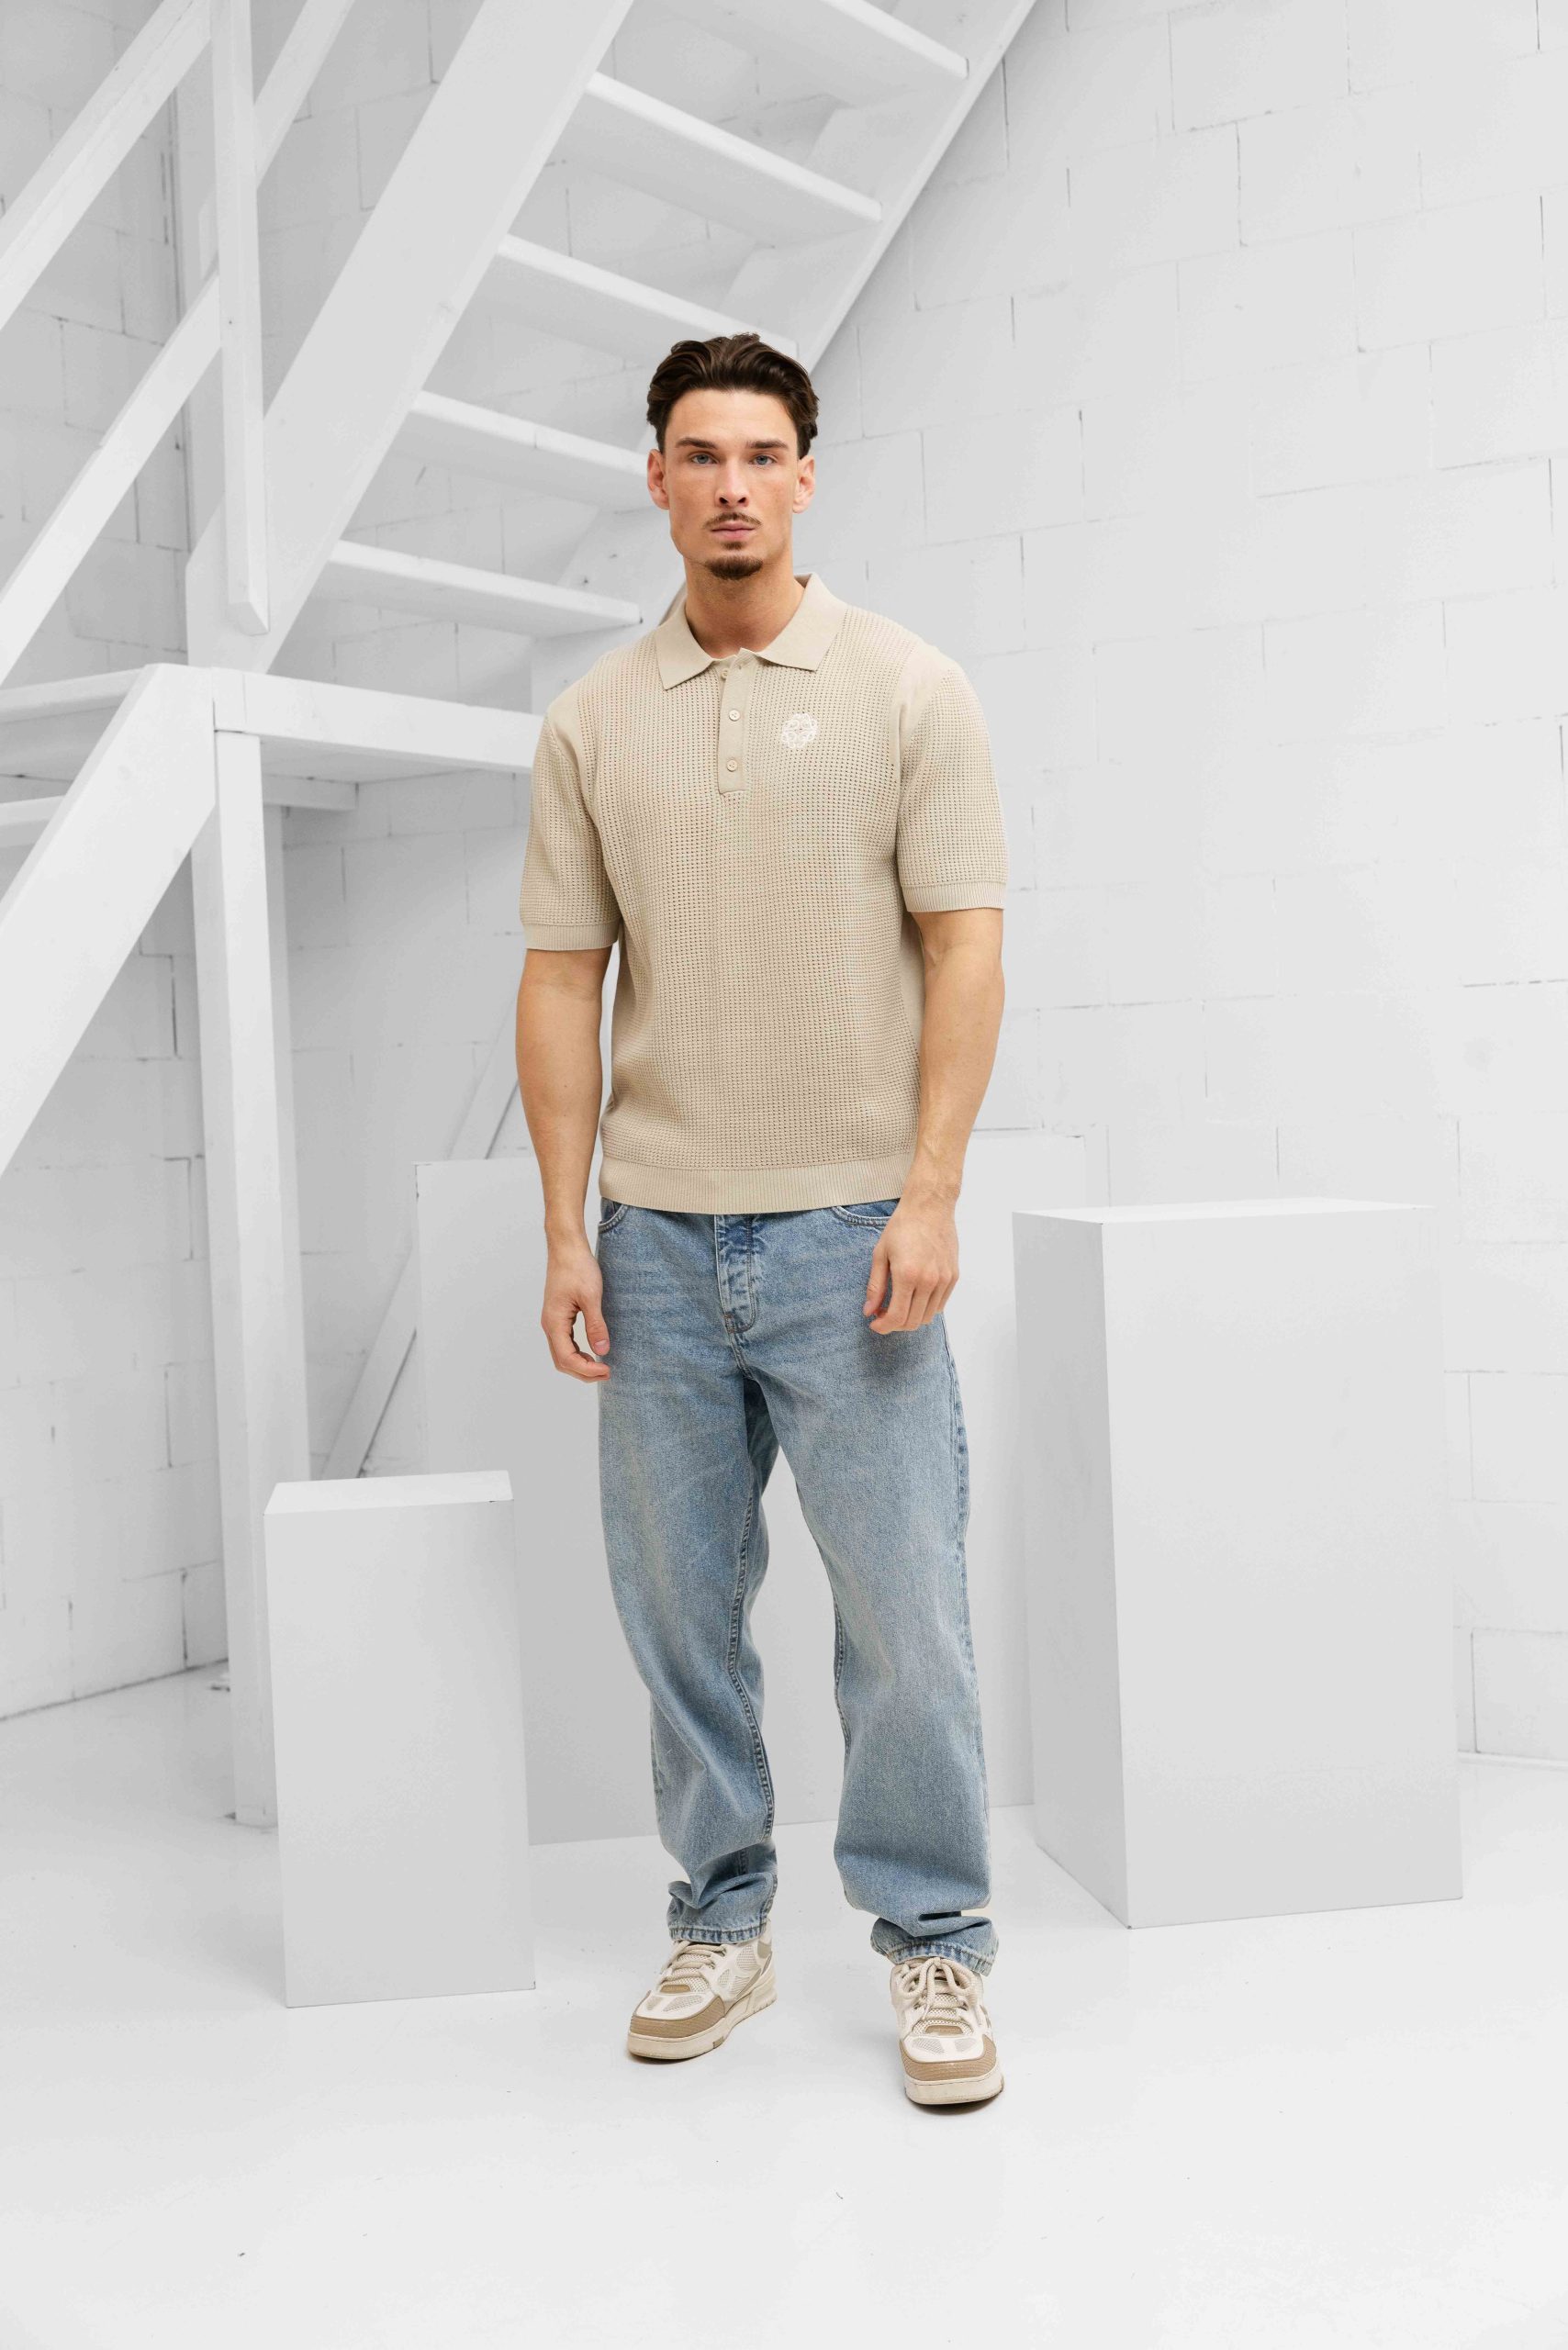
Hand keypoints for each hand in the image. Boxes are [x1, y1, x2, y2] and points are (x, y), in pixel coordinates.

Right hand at [542, 1234, 611, 1380]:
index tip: (606, 1370)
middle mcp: (550, 1325)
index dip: (586, 1370)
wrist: (567, 1248)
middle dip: (583, 1372)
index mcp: (555, 1322)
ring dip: (580, 1364)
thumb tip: (602, 1350)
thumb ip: (595, 1325)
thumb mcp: (591, 1297)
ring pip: (562, 1353)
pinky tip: (591, 1351)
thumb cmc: (577, 1268)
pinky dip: (577, 1353)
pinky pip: (564, 1343)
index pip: (567, 1358)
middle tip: (606, 1373)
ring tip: (601, 1366)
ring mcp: (552, 1321)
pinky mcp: (558, 1316)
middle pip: (562, 1361)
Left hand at [863, 1195, 958, 1332]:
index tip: (875, 1323)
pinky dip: (926, 1308)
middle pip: (913, 1322)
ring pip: (928, 1317)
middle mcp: (929, 1281)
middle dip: (895, 1325)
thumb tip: (869, 1311)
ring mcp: (944, 1280)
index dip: (883, 1327)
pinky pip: (940, 1305)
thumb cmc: (902, 1227)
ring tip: (899, 1305)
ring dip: (911, 1318)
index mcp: (907, 1275)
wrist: (930, 1207)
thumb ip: (875, 1286)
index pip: (897, 1317)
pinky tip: (914, 1297)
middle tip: (884, 1314)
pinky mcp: (953, 1276)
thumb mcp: (880, 1254)